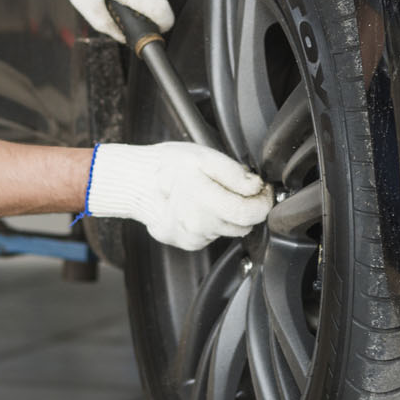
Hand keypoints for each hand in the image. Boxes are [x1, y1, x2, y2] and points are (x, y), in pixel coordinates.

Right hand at [85, 142, 273, 251]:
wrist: (136, 184)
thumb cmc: (166, 167)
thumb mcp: (202, 156)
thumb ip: (234, 173)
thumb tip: (255, 186)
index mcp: (206, 200)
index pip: (250, 213)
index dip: (263, 202)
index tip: (262, 191)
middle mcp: (200, 224)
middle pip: (244, 224)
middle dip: (247, 207)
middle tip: (238, 189)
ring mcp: (193, 237)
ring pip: (229, 230)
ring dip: (229, 215)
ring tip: (210, 194)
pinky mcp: (188, 243)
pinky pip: (212, 235)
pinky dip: (212, 222)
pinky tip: (197, 206)